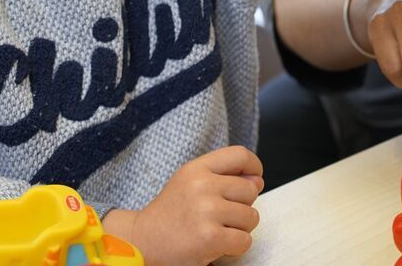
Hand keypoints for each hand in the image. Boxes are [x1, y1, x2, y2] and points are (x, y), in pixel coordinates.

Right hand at [115, 145, 263, 265]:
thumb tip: (258, 180)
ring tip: (218, 230)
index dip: (254, 166)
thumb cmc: (171, 214)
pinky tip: (218, 245)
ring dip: (240, 228)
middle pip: (250, 190)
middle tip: (221, 216)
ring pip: (251, 217)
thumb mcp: (191, 183)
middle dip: (243, 206)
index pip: (240, 155)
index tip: (254, 178)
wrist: (143, 241)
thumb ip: (224, 176)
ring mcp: (206, 211)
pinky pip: (245, 240)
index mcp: (197, 168)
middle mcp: (202, 186)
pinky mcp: (209, 237)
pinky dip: (236, 247)